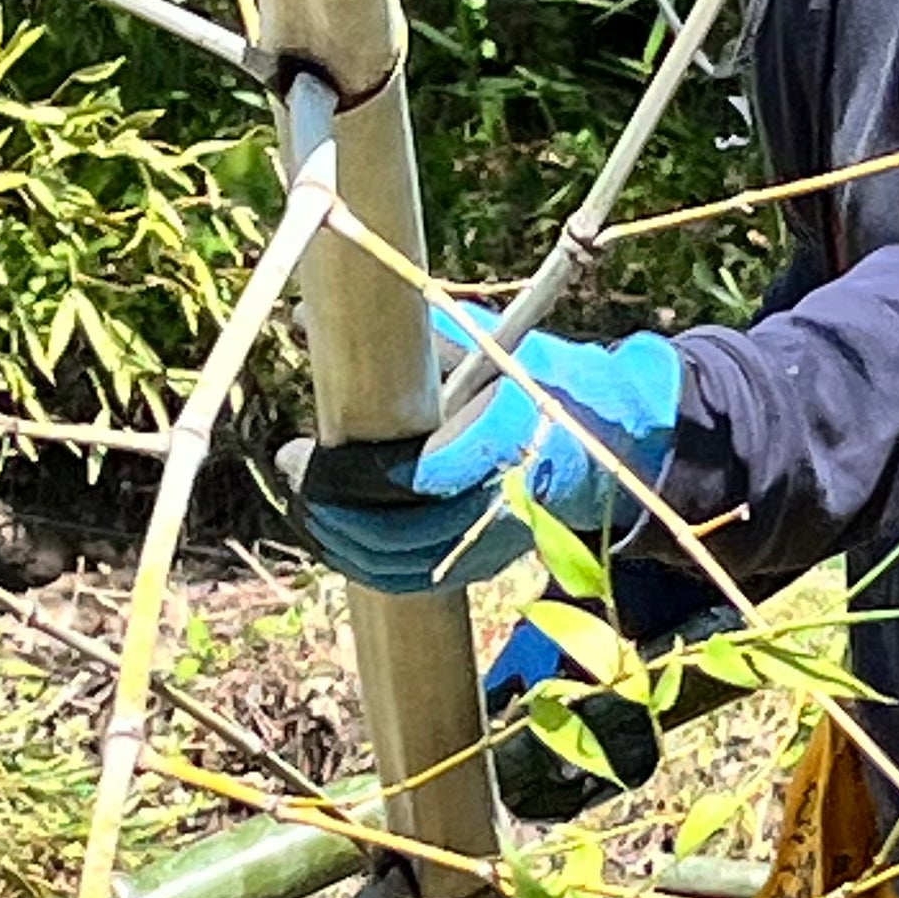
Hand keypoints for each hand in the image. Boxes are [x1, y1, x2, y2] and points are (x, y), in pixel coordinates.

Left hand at [293, 319, 682, 593]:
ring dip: (339, 541)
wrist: (607, 443)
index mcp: (506, 440)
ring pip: (400, 564)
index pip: (417, 474)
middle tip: (291, 470)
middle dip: (331, 509)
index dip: (353, 473)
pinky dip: (363, 564)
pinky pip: (412, 580)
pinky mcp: (483, 564)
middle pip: (399, 529)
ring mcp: (493, 542)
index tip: (306, 449)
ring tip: (302, 502)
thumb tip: (311, 317)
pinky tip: (331, 535)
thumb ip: (411, 339)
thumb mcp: (484, 343)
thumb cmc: (539, 378)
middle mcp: (502, 501)